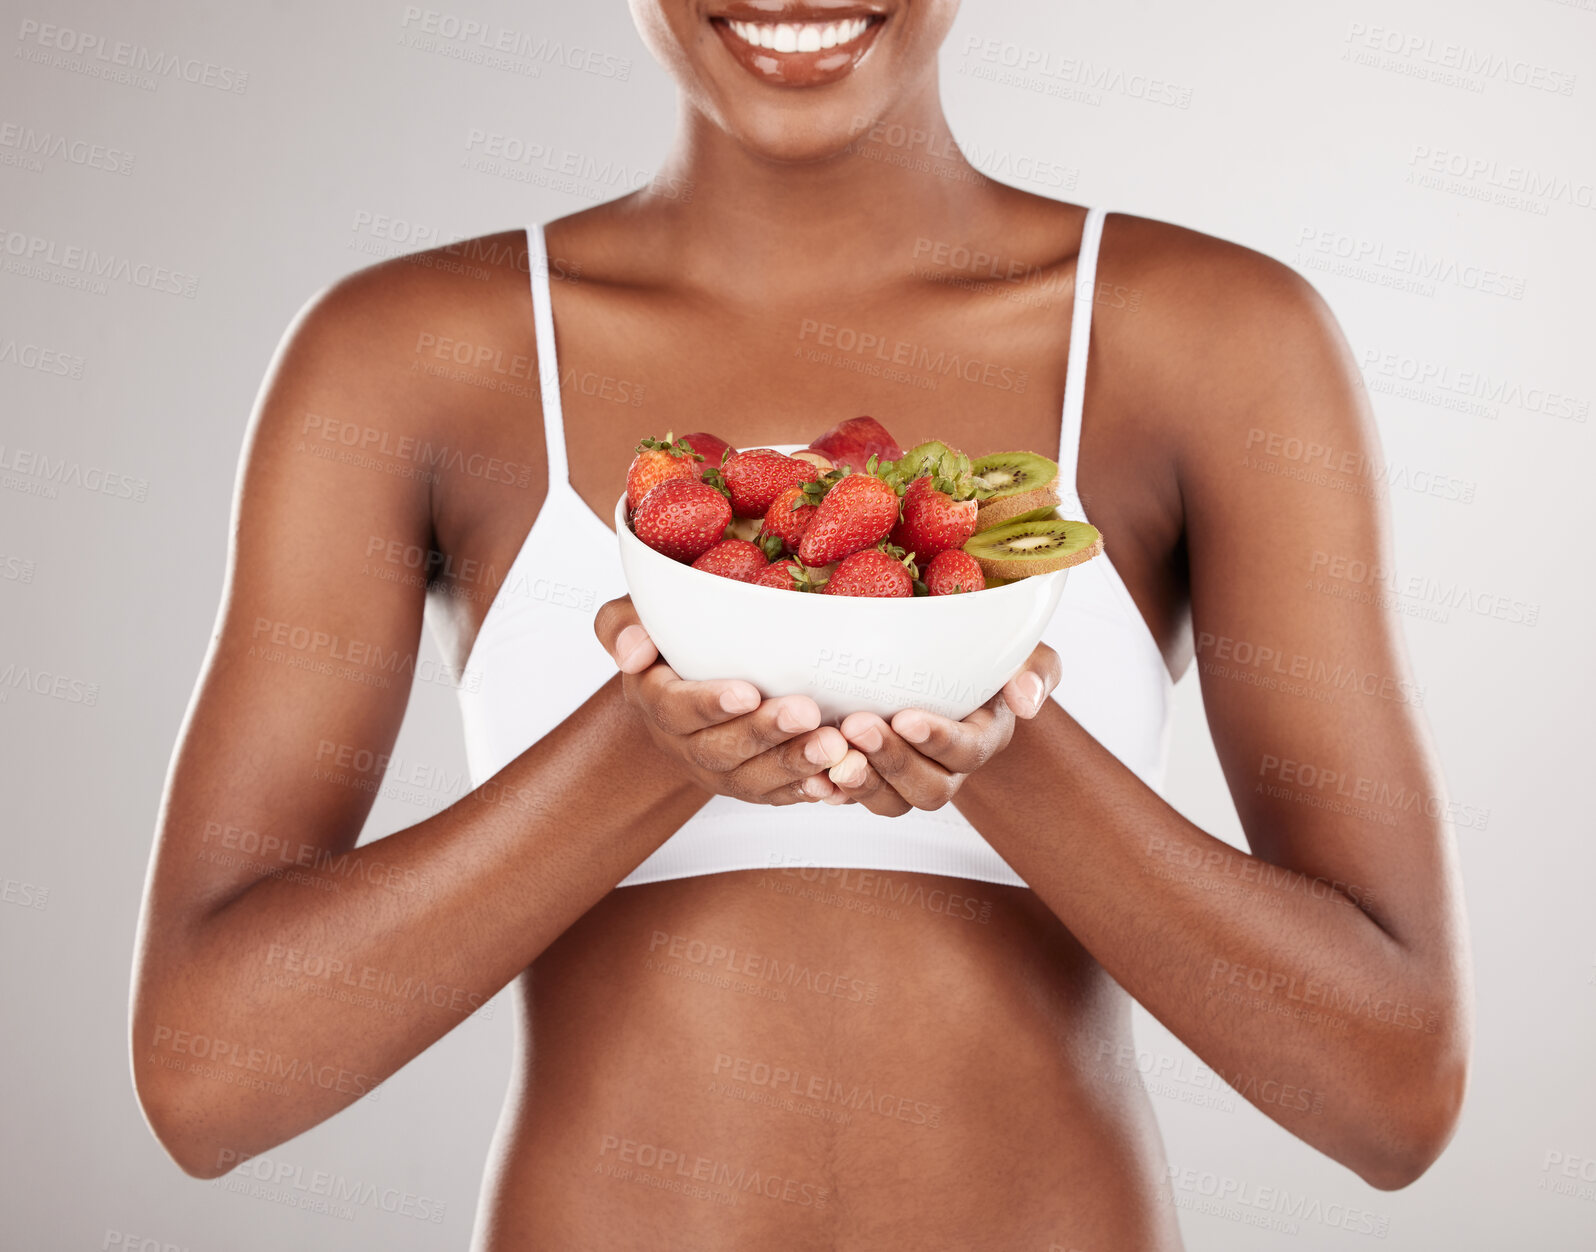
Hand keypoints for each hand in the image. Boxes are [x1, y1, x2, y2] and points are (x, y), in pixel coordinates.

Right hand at [594, 597, 851, 804]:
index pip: (675, 707)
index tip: (747, 692)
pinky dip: (809, 791)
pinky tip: (838, 783)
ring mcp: (717, 770)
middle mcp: (682, 743)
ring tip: (834, 746)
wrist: (689, 677)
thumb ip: (622, 623)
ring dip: (793, 765)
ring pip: (753, 779)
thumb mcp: (640, 615)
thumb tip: (633, 650)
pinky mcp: (751, 785)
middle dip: (764, 734)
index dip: (710, 703)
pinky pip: (779, 796)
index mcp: (654, 698)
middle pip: (720, 749)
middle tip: (806, 713)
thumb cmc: (672, 635)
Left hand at [824, 642, 1062, 816]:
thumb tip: (1027, 701)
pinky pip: (857, 800)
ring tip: (832, 755)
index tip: (905, 717)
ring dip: (863, 782)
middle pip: (930, 788)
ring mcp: (911, 778)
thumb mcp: (1020, 652)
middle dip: (892, 761)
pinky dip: (835, 793)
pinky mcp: (875, 779)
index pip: (968, 751)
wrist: (946, 667)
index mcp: (986, 737)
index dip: (938, 739)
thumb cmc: (985, 655)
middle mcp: (950, 768)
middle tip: (857, 727)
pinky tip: (813, 778)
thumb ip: (1036, 671)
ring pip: (892, 803)